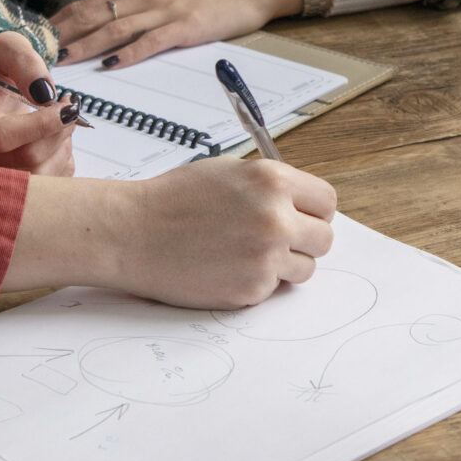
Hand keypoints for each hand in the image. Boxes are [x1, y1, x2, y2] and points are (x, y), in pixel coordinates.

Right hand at [0, 32, 73, 173]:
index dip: (43, 124)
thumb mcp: (7, 50)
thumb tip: (44, 94)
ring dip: (63, 148)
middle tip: (69, 111)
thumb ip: (24, 61)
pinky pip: (46, 188)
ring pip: (39, 176)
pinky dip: (60, 163)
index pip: (1, 134)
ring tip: (58, 124)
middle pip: (25, 158)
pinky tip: (50, 143)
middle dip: (59, 133)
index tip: (66, 107)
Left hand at [49, 0, 301, 70]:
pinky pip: (150, 41)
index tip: (36, 40)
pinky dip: (128, 54)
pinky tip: (111, 65)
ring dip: (85, 46)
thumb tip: (101, 28)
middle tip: (36, 55)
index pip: (87, 4)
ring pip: (115, 28)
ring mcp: (164, 9)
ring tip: (63, 62)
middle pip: (93, 15)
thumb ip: (134, 7)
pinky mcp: (185, 26)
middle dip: (63, 36)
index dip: (59, 22)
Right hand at [119, 156, 337, 307]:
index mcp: (273, 181)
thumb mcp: (228, 172)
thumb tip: (303, 205)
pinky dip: (257, 282)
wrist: (132, 234)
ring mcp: (265, 257)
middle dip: (304, 240)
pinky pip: (274, 288)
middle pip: (324, 239)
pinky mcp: (251, 289)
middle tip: (276, 240)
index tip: (302, 217)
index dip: (313, 211)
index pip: (327, 202)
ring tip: (247, 254)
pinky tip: (227, 268)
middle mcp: (275, 218)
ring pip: (305, 269)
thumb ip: (270, 186)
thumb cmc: (173, 200)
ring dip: (285, 265)